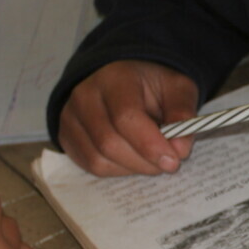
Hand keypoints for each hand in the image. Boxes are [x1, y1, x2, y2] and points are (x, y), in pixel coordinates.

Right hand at [58, 60, 200, 175]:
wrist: (124, 78)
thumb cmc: (153, 84)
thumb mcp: (178, 88)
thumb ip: (182, 113)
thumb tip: (180, 150)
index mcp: (114, 78)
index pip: (125, 117)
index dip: (150, 144)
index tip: (174, 160)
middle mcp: (85, 96)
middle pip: (109, 143)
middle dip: (144, 161)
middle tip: (168, 163)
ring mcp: (70, 117)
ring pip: (98, 159)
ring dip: (132, 168)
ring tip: (152, 159)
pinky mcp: (67, 136)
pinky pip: (90, 165)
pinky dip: (117, 170)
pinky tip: (134, 159)